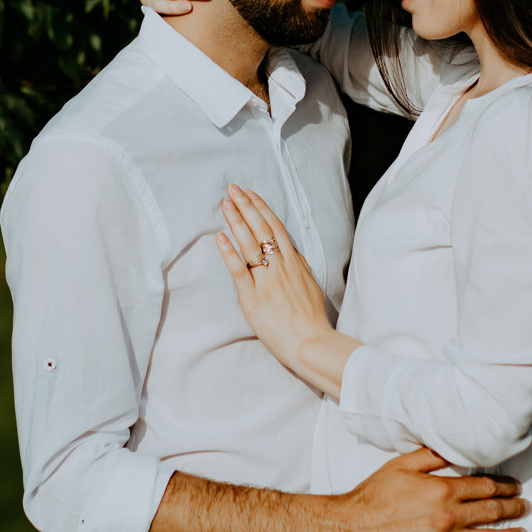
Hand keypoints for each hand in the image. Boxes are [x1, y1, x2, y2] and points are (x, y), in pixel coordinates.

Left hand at [215, 185, 354, 397]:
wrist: (311, 343)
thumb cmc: (311, 320)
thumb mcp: (310, 286)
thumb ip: (298, 267)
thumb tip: (289, 252)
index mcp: (294, 263)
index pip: (275, 228)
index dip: (261, 208)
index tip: (249, 194)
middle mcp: (281, 267)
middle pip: (261, 229)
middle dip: (246, 206)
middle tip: (232, 188)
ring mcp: (267, 281)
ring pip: (250, 244)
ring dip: (236, 221)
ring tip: (225, 204)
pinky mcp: (254, 298)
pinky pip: (240, 271)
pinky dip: (229, 252)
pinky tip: (220, 237)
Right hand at [324, 448, 529, 531]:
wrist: (352, 530)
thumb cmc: (374, 496)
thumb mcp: (401, 465)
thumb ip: (431, 456)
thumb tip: (453, 448)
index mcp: (442, 490)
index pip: (485, 487)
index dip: (505, 487)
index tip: (515, 487)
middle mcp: (449, 517)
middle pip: (493, 512)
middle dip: (514, 508)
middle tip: (526, 506)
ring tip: (523, 531)